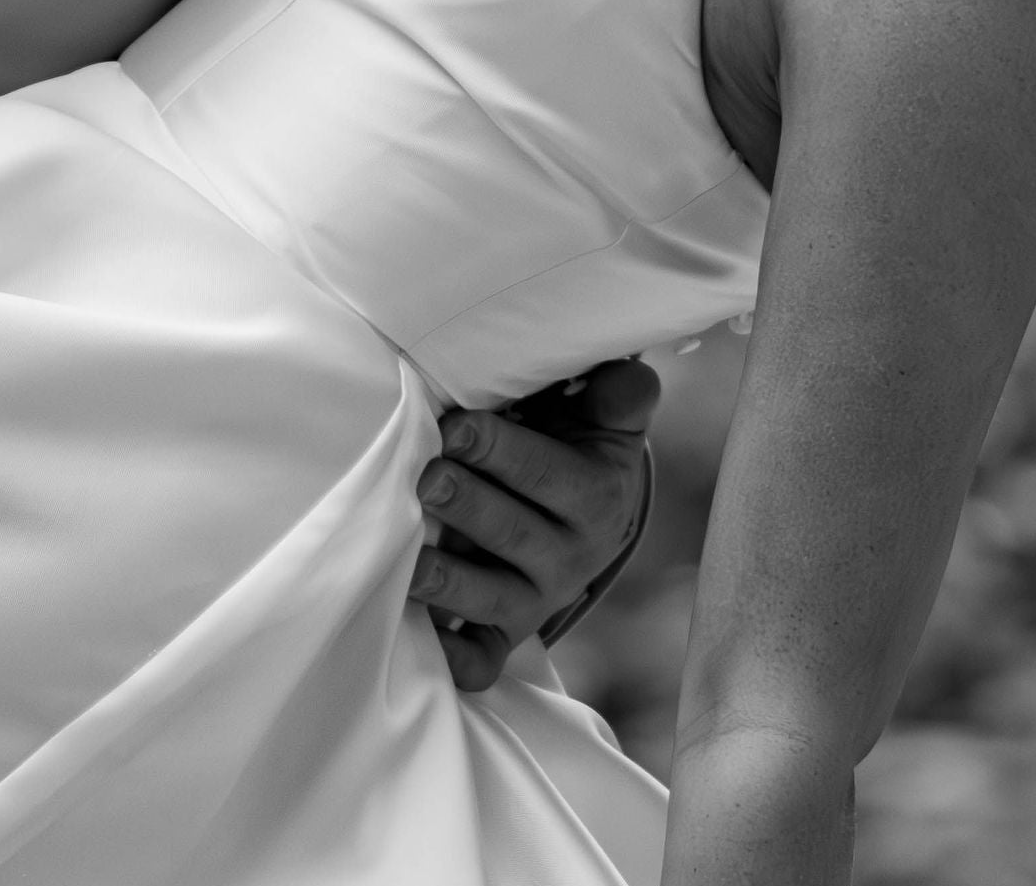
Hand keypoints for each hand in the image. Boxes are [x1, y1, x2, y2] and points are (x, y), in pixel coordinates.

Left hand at [410, 356, 659, 691]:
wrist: (593, 516)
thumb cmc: (583, 448)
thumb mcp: (613, 417)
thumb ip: (622, 393)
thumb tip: (618, 374)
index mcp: (597, 497)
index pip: (544, 473)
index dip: (497, 450)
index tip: (454, 426)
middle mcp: (571, 557)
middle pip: (513, 533)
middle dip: (467, 505)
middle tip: (428, 480)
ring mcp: (538, 599)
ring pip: (493, 598)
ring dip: (451, 581)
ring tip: (413, 561)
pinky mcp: (509, 633)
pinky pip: (485, 659)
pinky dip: (455, 661)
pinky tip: (424, 647)